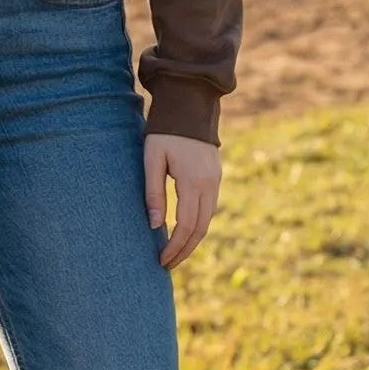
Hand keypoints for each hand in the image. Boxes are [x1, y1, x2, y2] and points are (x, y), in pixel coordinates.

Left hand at [144, 133, 220, 269]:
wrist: (190, 105)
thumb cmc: (165, 131)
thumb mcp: (152, 159)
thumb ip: (153, 192)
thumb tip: (154, 225)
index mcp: (193, 181)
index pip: (186, 226)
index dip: (174, 247)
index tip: (161, 259)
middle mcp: (210, 184)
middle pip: (201, 229)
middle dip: (184, 250)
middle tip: (166, 264)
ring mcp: (216, 181)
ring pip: (208, 221)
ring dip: (192, 240)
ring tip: (174, 253)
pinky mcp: (216, 177)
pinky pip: (209, 209)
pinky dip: (198, 225)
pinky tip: (184, 232)